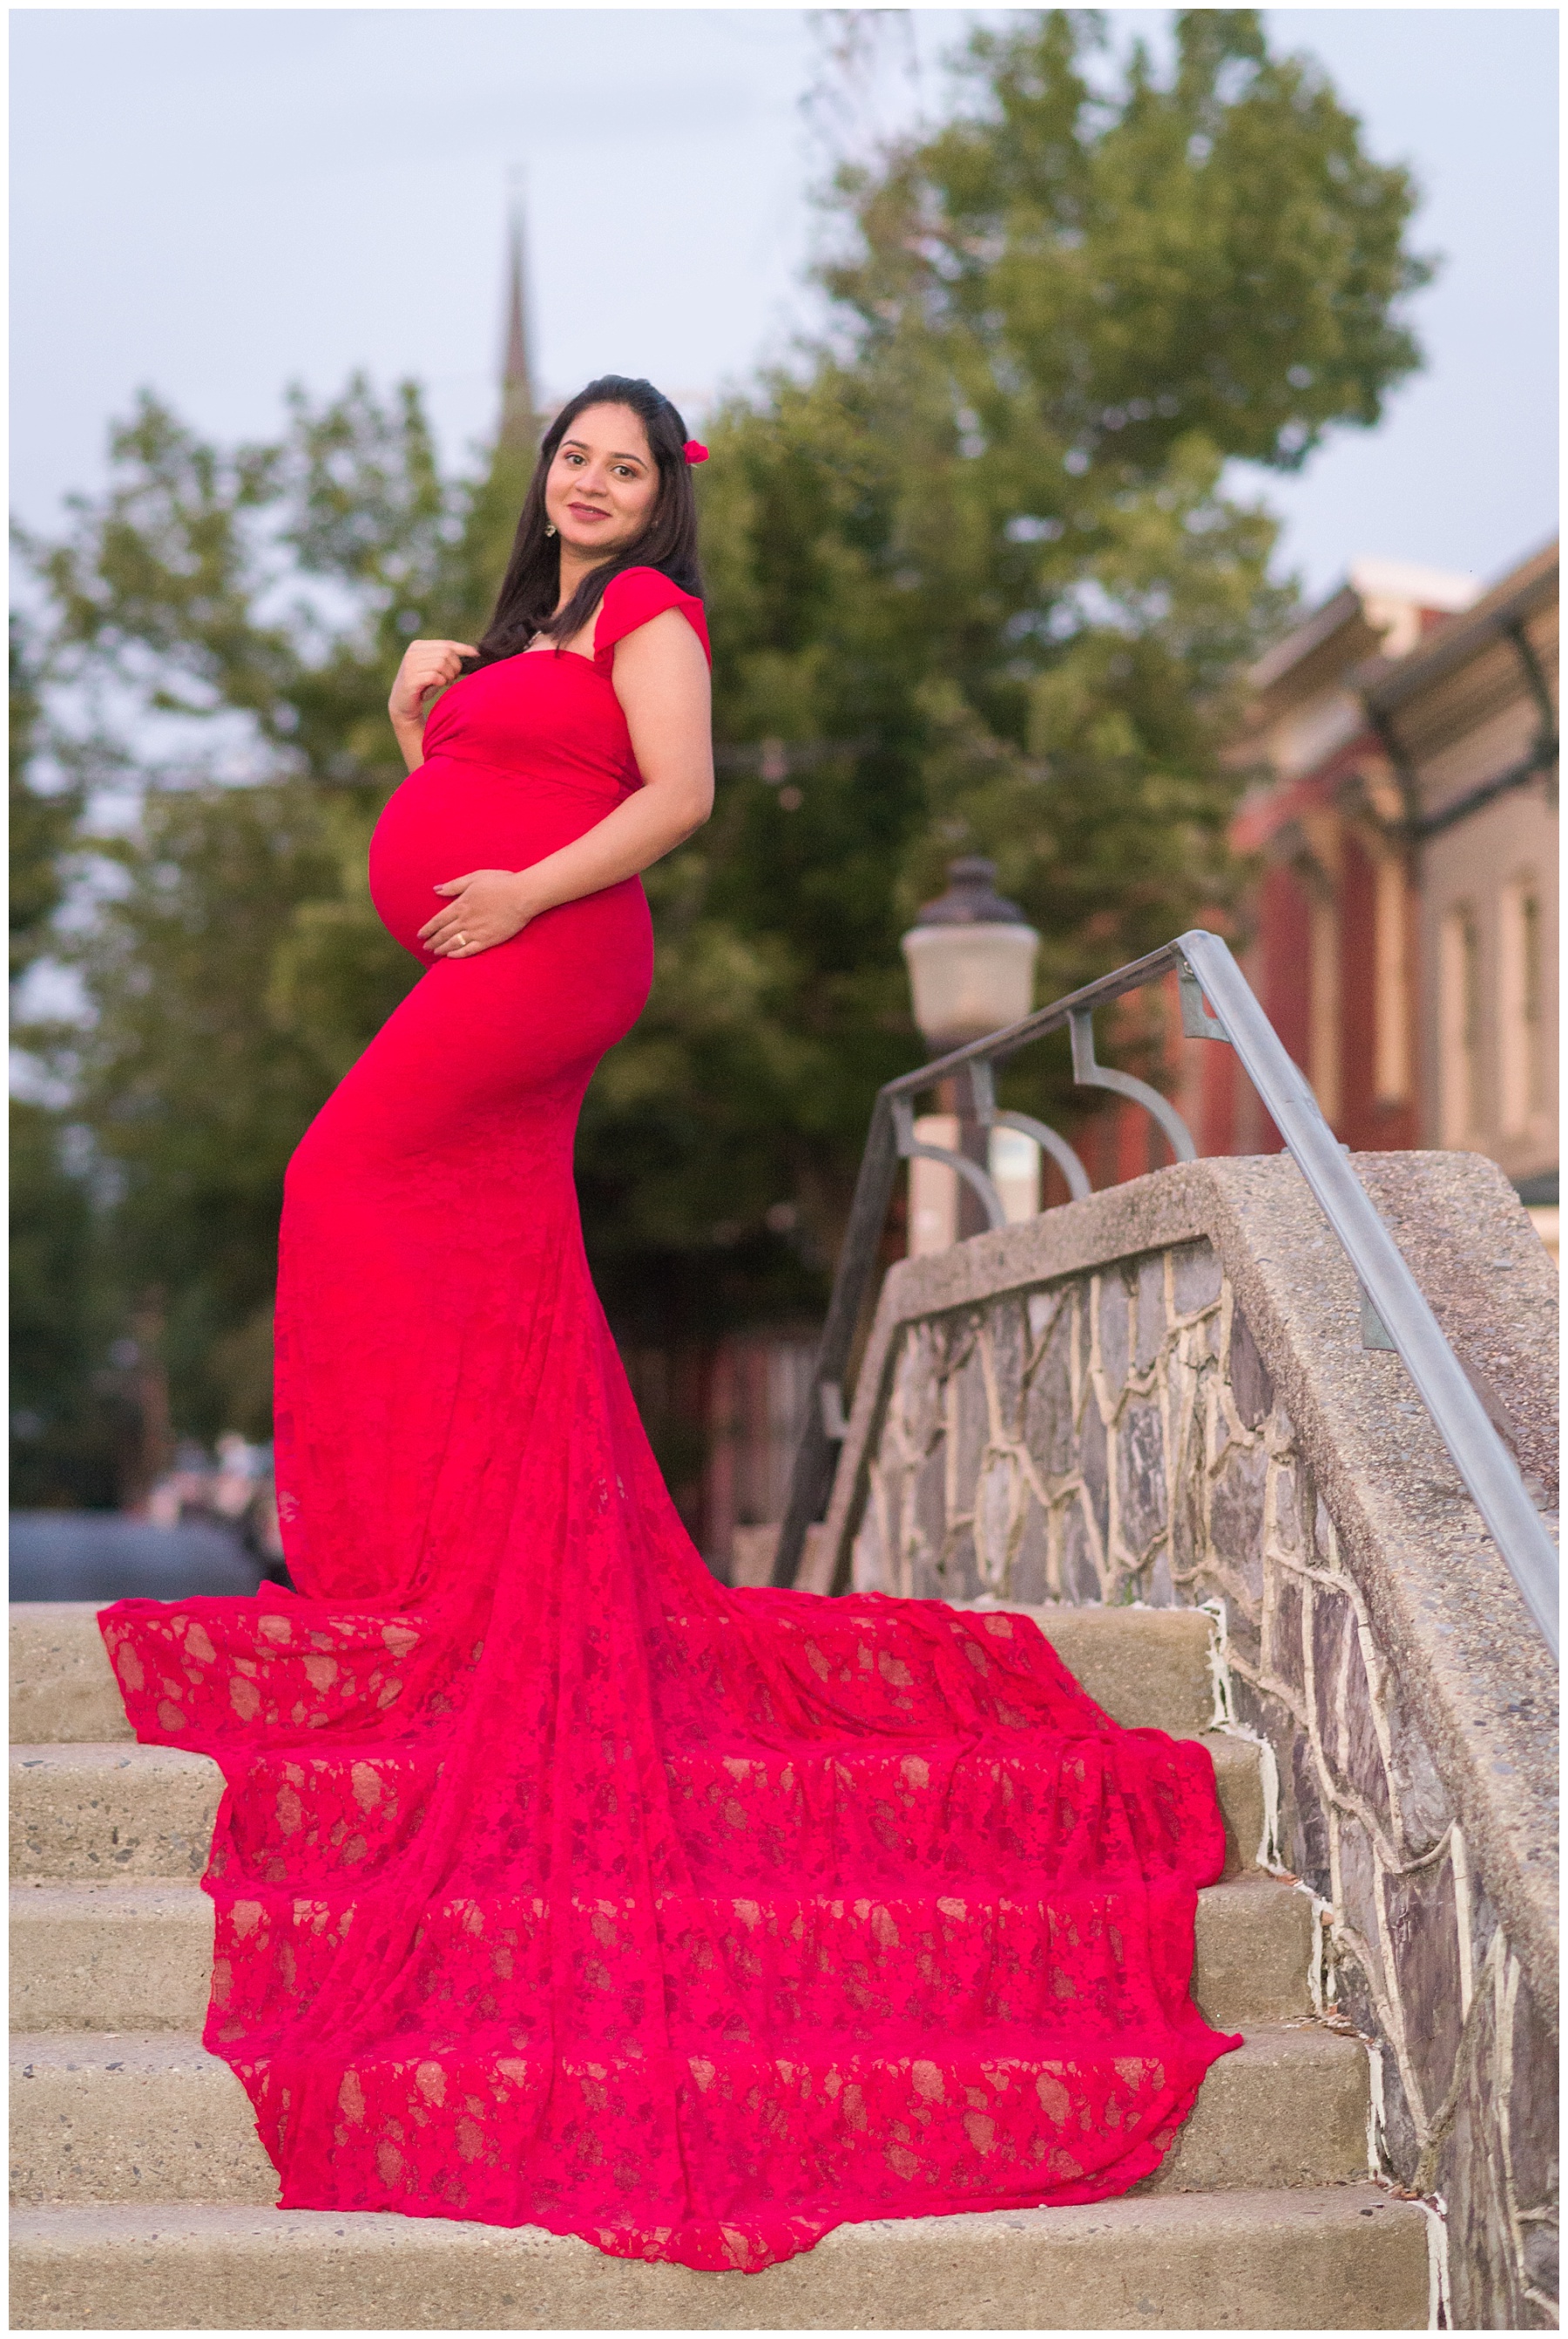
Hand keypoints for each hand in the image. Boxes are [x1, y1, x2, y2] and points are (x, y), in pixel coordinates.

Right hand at [388, 639, 478, 728]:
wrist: (403, 704)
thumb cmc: (423, 686)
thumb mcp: (435, 668)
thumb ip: (446, 659)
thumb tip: (472, 654)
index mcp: (419, 646)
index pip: (446, 644)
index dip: (463, 649)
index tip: (476, 655)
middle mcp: (413, 652)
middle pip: (446, 653)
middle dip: (455, 666)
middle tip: (453, 677)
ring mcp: (410, 665)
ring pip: (441, 663)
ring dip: (449, 675)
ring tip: (446, 682)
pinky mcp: (410, 679)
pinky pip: (434, 676)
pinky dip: (441, 681)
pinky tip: (440, 685)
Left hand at [418, 870, 535, 958]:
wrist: (522, 895)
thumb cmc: (500, 883)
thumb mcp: (474, 878)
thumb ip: (454, 885)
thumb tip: (436, 889)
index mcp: (461, 905)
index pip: (438, 920)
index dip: (428, 929)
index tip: (420, 935)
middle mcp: (465, 920)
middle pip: (444, 934)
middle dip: (433, 941)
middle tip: (425, 947)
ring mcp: (476, 932)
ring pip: (454, 943)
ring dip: (442, 949)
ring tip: (435, 953)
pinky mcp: (489, 940)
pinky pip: (469, 950)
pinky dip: (458, 954)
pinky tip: (451, 956)